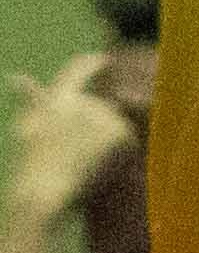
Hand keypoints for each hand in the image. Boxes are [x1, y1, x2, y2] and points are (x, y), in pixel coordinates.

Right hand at [10, 55, 137, 235]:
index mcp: (56, 98)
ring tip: (82, 162)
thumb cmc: (31, 166)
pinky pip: (128, 140)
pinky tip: (98, 165)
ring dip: (105, 142)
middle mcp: (82, 101)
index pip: (78, 70)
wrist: (42, 193)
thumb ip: (32, 100)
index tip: (104, 60)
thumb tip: (16, 77)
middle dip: (96, 127)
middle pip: (102, 108)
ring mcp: (102, 115)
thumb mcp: (29, 128)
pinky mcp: (118, 131)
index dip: (92, 64)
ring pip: (115, 125)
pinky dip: (119, 153)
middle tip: (76, 154)